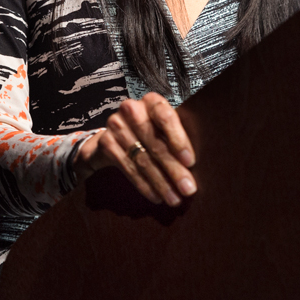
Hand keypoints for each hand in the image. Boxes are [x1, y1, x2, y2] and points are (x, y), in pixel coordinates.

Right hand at [72, 92, 196, 205]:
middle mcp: (132, 109)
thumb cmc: (150, 130)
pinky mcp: (106, 143)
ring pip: (143, 159)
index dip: (178, 139)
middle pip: (155, 143)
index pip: (166, 116)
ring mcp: (116, 125)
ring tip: (174, 198)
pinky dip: (144, 185)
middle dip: (174, 169)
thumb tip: (194, 166)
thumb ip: (177, 138)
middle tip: (188, 189)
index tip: (190, 161)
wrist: (114, 135)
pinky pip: (129, 168)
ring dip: (161, 182)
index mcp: (152, 101)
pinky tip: (156, 196)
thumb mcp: (163, 128)